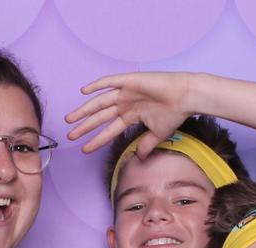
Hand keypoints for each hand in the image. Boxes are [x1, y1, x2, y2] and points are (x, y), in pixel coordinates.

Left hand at [65, 72, 194, 154]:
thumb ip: (146, 145)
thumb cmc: (175, 113)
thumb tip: (140, 158)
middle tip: (69, 135)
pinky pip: (109, 82)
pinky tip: (83, 91)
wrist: (186, 96)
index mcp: (131, 115)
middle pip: (100, 117)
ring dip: (84, 110)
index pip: (109, 130)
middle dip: (84, 126)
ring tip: (70, 119)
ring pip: (100, 102)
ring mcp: (126, 92)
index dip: (96, 140)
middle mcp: (125, 103)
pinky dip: (96, 85)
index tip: (84, 149)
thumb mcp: (158, 134)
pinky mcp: (130, 80)